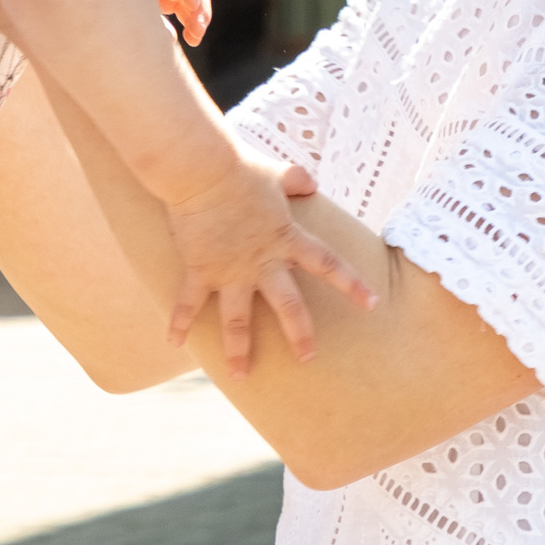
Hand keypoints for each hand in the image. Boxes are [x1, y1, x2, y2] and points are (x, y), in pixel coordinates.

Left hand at [121, 0, 210, 45]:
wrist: (82, 4)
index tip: (193, 3)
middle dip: (199, 6)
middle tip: (198, 28)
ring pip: (189, 3)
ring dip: (197, 20)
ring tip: (195, 39)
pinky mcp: (158, 8)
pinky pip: (181, 15)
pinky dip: (188, 27)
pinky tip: (190, 40)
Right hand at [162, 149, 374, 375]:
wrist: (202, 170)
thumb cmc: (240, 168)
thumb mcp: (277, 172)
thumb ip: (297, 179)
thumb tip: (310, 183)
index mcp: (286, 239)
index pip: (327, 265)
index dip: (351, 284)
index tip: (371, 304)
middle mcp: (262, 262)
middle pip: (288, 305)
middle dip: (299, 334)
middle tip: (308, 358)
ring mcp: (230, 271)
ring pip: (238, 320)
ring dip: (239, 350)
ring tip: (241, 376)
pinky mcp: (200, 270)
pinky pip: (188, 303)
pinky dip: (178, 323)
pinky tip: (173, 343)